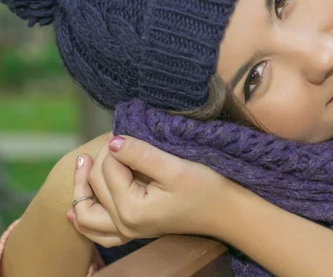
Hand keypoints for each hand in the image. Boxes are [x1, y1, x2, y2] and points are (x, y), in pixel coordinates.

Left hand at [67, 135, 235, 246]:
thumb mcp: (174, 167)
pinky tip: (75, 213)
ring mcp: (129, 231)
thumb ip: (141, 154)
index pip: (108, 169)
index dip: (115, 146)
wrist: (227, 211)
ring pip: (88, 215)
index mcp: (131, 209)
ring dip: (81, 190)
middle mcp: (125, 225)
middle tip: (113, 139)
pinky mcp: (136, 230)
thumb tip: (113, 142)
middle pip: (96, 187)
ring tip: (83, 165)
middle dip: (100, 160)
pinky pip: (100, 232)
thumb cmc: (206, 187)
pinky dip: (85, 221)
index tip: (128, 131)